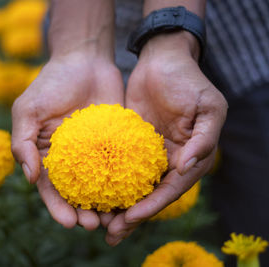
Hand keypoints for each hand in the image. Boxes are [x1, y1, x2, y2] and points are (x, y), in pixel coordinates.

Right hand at [11, 53, 123, 229]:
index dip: (58, 207)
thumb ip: (22, 143)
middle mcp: (71, 159)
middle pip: (77, 193)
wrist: (85, 59)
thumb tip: (30, 178)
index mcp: (46, 156)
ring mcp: (95, 153)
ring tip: (114, 220)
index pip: (50, 189)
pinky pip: (122, 166)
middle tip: (94, 225)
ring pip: (101, 186)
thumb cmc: (51, 83)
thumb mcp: (28, 110)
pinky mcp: (117, 143)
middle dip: (84, 212)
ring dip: (106, 205)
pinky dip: (126, 182)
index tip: (69, 222)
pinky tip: (133, 195)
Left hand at [104, 32, 227, 245]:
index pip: (170, 190)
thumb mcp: (208, 107)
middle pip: (149, 196)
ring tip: (97, 221)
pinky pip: (117, 167)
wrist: (162, 60)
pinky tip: (90, 193)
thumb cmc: (189, 81)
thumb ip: (204, 138)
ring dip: (116, 206)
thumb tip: (185, 168)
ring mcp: (147, 155)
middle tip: (110, 233)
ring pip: (131, 187)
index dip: (151, 207)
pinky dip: (106, 182)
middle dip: (131, 217)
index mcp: (190, 159)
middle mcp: (168, 162)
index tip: (130, 218)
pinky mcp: (129, 144)